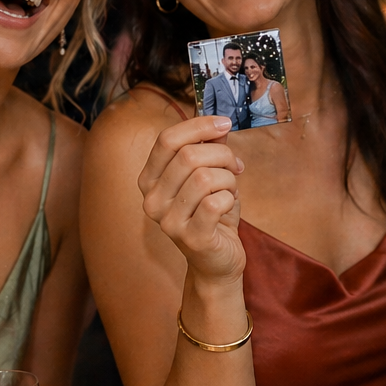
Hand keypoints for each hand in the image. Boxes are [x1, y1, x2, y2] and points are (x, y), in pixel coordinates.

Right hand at [136, 116, 244, 282]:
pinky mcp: (191, 237)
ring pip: (204, 177)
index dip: (198, 126)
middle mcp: (152, 200)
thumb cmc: (211, 215)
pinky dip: (230, 198)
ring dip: (228, 179)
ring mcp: (168, 221)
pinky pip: (215, 202)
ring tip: (230, 189)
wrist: (216, 261)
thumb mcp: (208, 176)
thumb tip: (218, 124)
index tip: (224, 124)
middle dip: (221, 155)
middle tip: (235, 166)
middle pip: (189, 156)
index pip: (167, 140)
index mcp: (149, 180)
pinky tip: (228, 206)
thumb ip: (209, 149)